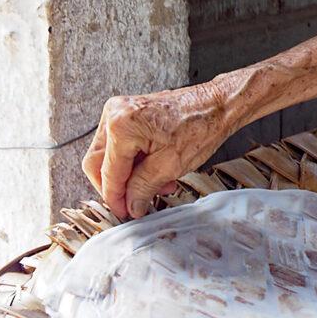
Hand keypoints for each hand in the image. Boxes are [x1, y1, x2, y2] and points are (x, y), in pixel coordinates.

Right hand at [82, 80, 233, 220]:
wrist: (219, 104)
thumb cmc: (201, 126)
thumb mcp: (170, 166)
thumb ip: (143, 188)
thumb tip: (130, 205)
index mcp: (121, 126)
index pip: (107, 173)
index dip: (115, 198)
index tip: (123, 213)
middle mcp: (114, 114)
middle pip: (98, 163)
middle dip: (118, 186)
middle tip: (136, 202)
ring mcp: (120, 112)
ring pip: (109, 155)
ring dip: (128, 175)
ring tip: (156, 185)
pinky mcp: (129, 114)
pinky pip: (120, 145)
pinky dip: (134, 161)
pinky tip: (154, 171)